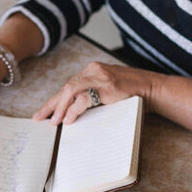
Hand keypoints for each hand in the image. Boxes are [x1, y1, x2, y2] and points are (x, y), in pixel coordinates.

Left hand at [32, 61, 156, 125]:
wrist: (152, 87)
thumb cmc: (131, 92)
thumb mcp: (108, 89)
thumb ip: (93, 94)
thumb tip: (72, 112)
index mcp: (92, 70)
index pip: (68, 85)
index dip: (54, 100)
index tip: (43, 113)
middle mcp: (93, 70)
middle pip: (66, 87)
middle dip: (51, 104)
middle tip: (39, 118)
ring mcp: (100, 77)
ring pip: (71, 91)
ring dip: (60, 108)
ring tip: (53, 121)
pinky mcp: (107, 86)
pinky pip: (84, 97)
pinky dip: (74, 108)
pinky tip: (68, 118)